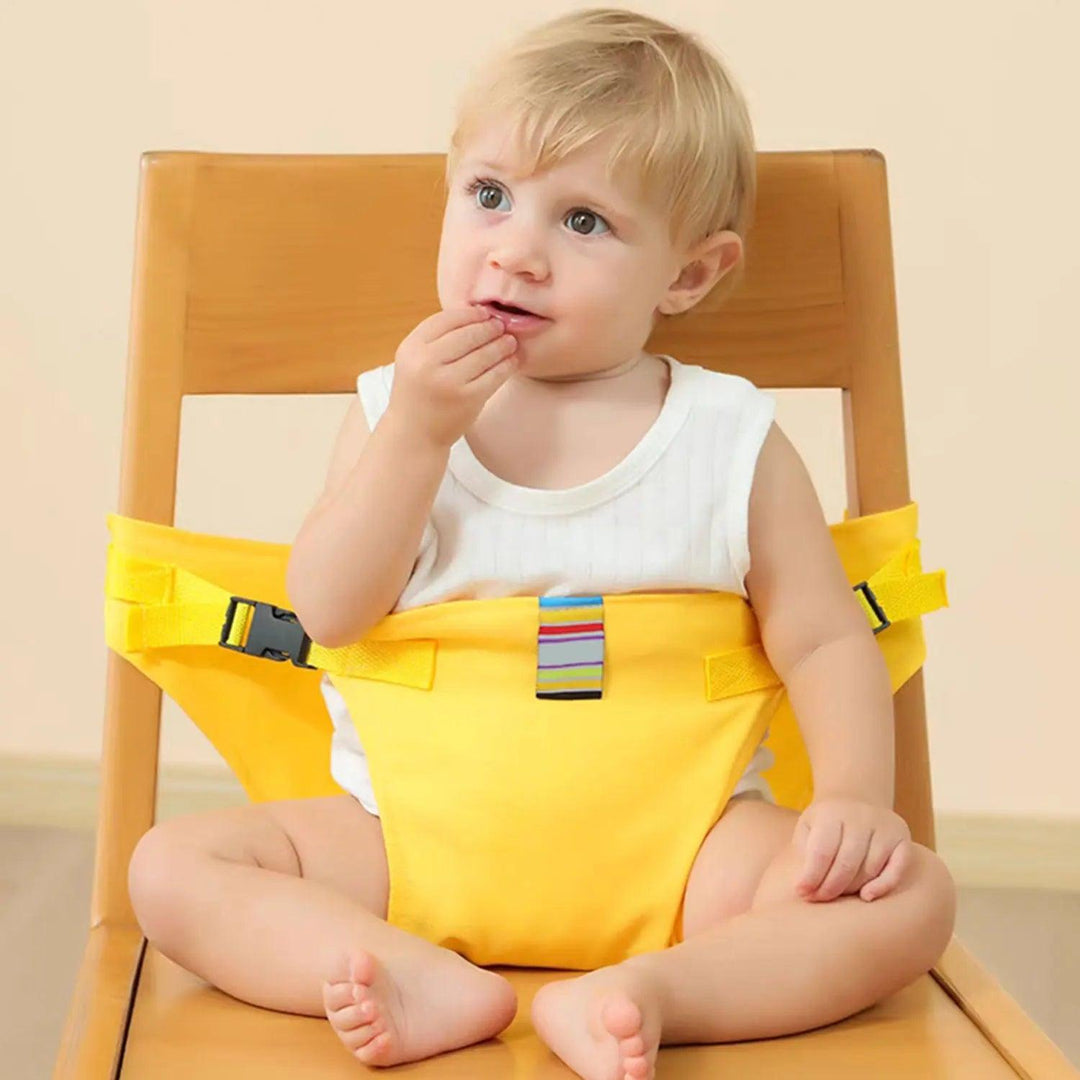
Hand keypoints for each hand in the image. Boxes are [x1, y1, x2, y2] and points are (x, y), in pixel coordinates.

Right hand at [387, 304, 519, 449]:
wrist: (414, 434)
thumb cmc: (419, 394)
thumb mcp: (415, 360)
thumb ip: (437, 339)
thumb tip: (478, 313)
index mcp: (412, 348)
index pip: (446, 319)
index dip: (469, 314)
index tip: (484, 313)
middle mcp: (427, 362)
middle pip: (468, 333)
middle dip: (490, 327)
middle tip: (502, 326)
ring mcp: (448, 381)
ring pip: (484, 353)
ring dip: (502, 344)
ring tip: (510, 341)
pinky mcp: (468, 398)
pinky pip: (494, 375)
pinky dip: (507, 365)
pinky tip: (512, 360)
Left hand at [793, 796, 911, 902]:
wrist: (855, 799)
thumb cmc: (826, 823)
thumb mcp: (807, 828)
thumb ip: (804, 852)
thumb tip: (804, 887)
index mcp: (832, 813)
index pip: (822, 851)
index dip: (811, 876)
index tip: (801, 892)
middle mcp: (860, 817)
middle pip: (846, 863)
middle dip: (830, 887)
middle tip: (818, 899)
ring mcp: (884, 827)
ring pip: (869, 869)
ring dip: (851, 888)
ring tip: (836, 894)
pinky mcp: (902, 838)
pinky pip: (897, 868)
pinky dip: (883, 885)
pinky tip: (866, 896)